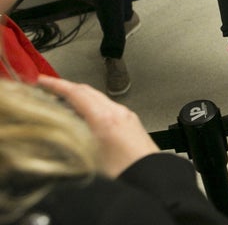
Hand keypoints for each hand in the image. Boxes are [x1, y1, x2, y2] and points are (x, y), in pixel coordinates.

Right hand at [36, 75, 159, 177]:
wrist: (152, 178)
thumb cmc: (125, 173)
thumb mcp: (86, 159)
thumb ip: (69, 143)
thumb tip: (54, 135)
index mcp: (105, 118)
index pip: (76, 93)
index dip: (56, 85)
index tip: (43, 81)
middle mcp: (118, 113)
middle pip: (88, 91)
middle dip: (67, 87)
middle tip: (50, 89)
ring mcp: (127, 116)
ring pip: (99, 98)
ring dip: (81, 97)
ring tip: (65, 104)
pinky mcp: (132, 124)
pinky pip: (109, 107)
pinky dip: (93, 106)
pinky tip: (88, 117)